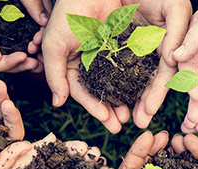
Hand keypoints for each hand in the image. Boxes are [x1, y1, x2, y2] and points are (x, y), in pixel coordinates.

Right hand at [0, 0, 48, 72]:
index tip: (24, 57)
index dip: (8, 64)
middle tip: (36, 62)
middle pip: (0, 65)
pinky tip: (30, 47)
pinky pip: (4, 46)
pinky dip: (17, 47)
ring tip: (37, 59)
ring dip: (20, 60)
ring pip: (4, 57)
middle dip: (19, 65)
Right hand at [42, 0, 129, 132]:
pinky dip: (135, 80)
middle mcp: (90, 63)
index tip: (106, 120)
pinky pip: (130, 66)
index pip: (82, 92)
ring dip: (124, 100)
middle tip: (121, 126)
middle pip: (101, 92)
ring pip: (117, 83)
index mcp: (71, 65)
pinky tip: (143, 93)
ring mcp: (107, 55)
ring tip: (132, 115)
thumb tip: (57, 103)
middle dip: (110, 110)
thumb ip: (54, 75)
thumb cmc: (67, 15)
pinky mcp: (123, 45)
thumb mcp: (54, 46)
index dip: (94, 107)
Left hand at [121, 0, 191, 127]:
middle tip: (140, 122)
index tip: (150, 110)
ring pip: (136, 78)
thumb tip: (174, 62)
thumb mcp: (175, 8)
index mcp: (172, 44)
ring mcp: (139, 48)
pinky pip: (119, 67)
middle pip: (153, 81)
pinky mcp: (121, 45)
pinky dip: (117, 83)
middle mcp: (157, 50)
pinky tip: (112, 99)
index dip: (160, 92)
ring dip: (132, 98)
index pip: (168, 73)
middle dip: (147, 103)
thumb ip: (178, 34)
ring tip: (124, 119)